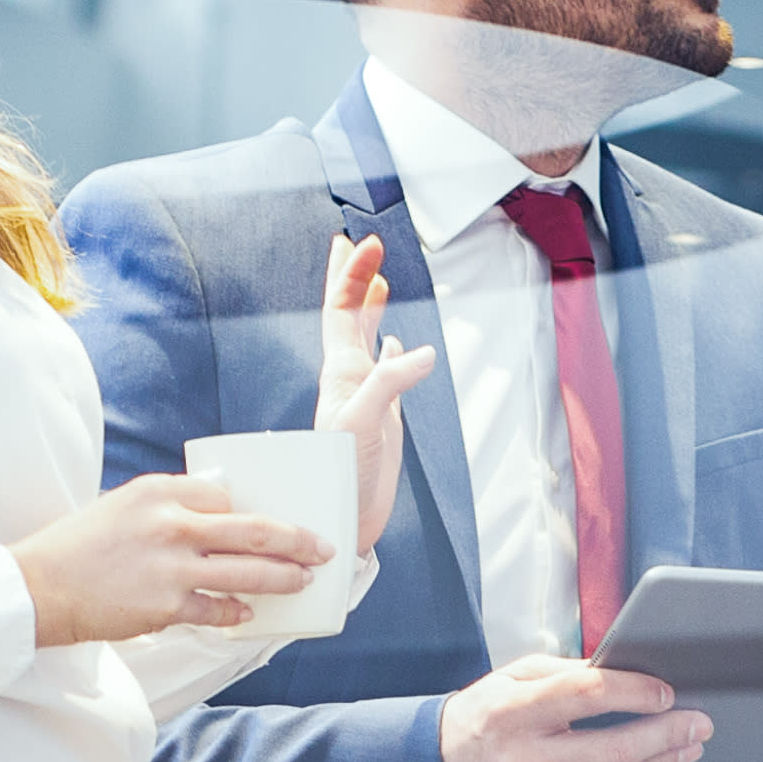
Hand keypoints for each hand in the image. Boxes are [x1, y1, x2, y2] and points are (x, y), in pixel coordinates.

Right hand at [15, 472, 329, 645]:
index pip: (225, 495)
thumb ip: (167, 506)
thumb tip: (213, 514)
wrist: (40, 587)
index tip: (278, 522)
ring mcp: (172, 567)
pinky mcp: (167, 606)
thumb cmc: (78, 546)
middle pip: (253, 530)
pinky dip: (236, 613)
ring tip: (303, 580)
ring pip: (247, 572)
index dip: (255, 511)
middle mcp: (172, 524)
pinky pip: (218, 610)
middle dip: (296, 540)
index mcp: (160, 491)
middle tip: (322, 548)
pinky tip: (247, 614)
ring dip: (283, 577)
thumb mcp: (123, 505)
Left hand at [315, 233, 440, 556]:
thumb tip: (422, 351)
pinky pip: (386, 373)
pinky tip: (394, 345)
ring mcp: (366, 396)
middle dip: (355, 279)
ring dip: (371, 309)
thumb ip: (390, 382)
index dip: (351, 275)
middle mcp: (350, 378)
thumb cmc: (343, 474)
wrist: (346, 517)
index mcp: (340, 372)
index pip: (341, 309)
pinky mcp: (382, 417)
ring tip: (379, 284)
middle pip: (348, 315)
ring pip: (366, 339)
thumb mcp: (363, 421)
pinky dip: (391, 352)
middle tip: (362, 245)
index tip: (363, 244)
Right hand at [443, 652, 710, 761]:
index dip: (637, 692)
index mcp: (510, 714)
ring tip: (685, 751)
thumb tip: (627, 675)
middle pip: (616, 750)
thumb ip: (564, 675)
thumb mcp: (507, 681)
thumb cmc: (478, 725)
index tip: (667, 693)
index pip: (589, 695)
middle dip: (668, 735)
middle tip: (698, 724)